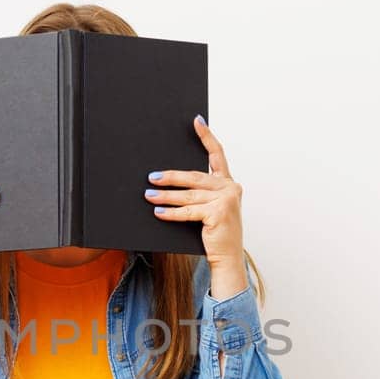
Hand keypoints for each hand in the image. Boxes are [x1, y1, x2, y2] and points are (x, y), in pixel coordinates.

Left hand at [143, 115, 248, 298]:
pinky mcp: (219, 213)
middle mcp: (230, 188)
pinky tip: (158, 212)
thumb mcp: (210, 209)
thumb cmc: (215, 234)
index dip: (206, 137)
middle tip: (151, 176)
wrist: (228, 258)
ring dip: (166, 195)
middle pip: (195, 176)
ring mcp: (226, 199)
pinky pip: (189, 211)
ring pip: (189, 194)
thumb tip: (168, 181)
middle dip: (171, 176)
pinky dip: (172, 212)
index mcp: (228, 183)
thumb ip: (199, 194)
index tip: (196, 121)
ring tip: (149, 195)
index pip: (217, 155)